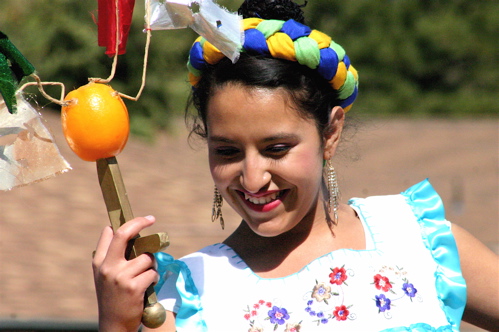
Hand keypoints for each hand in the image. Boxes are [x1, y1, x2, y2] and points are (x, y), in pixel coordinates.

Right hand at [92, 216, 158, 331]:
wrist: (113, 323)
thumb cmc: (112, 296)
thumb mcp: (102, 275)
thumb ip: (108, 255)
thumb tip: (111, 228)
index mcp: (99, 262)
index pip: (110, 234)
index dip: (128, 223)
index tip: (142, 219)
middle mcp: (107, 267)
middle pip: (124, 235)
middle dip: (139, 223)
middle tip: (151, 219)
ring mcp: (120, 277)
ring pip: (146, 257)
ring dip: (151, 265)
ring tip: (145, 276)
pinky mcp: (133, 287)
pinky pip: (152, 273)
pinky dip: (154, 278)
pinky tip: (147, 287)